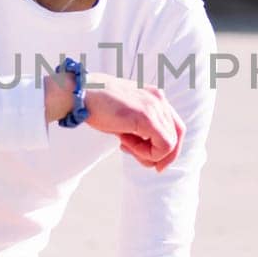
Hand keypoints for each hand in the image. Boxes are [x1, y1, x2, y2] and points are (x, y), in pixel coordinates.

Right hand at [46, 71, 184, 172]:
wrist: (79, 94)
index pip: (175, 126)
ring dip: (148, 154)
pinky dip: (147, 154)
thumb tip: (151, 153)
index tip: (146, 157)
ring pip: (170, 144)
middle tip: (144, 162)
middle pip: (178, 135)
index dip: (167, 147)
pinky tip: (124, 144)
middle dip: (162, 156)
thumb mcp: (125, 117)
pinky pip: (163, 146)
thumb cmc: (97, 106)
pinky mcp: (147, 117)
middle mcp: (159, 99)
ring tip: (125, 145)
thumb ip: (141, 128)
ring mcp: (155, 106)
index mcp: (155, 96)